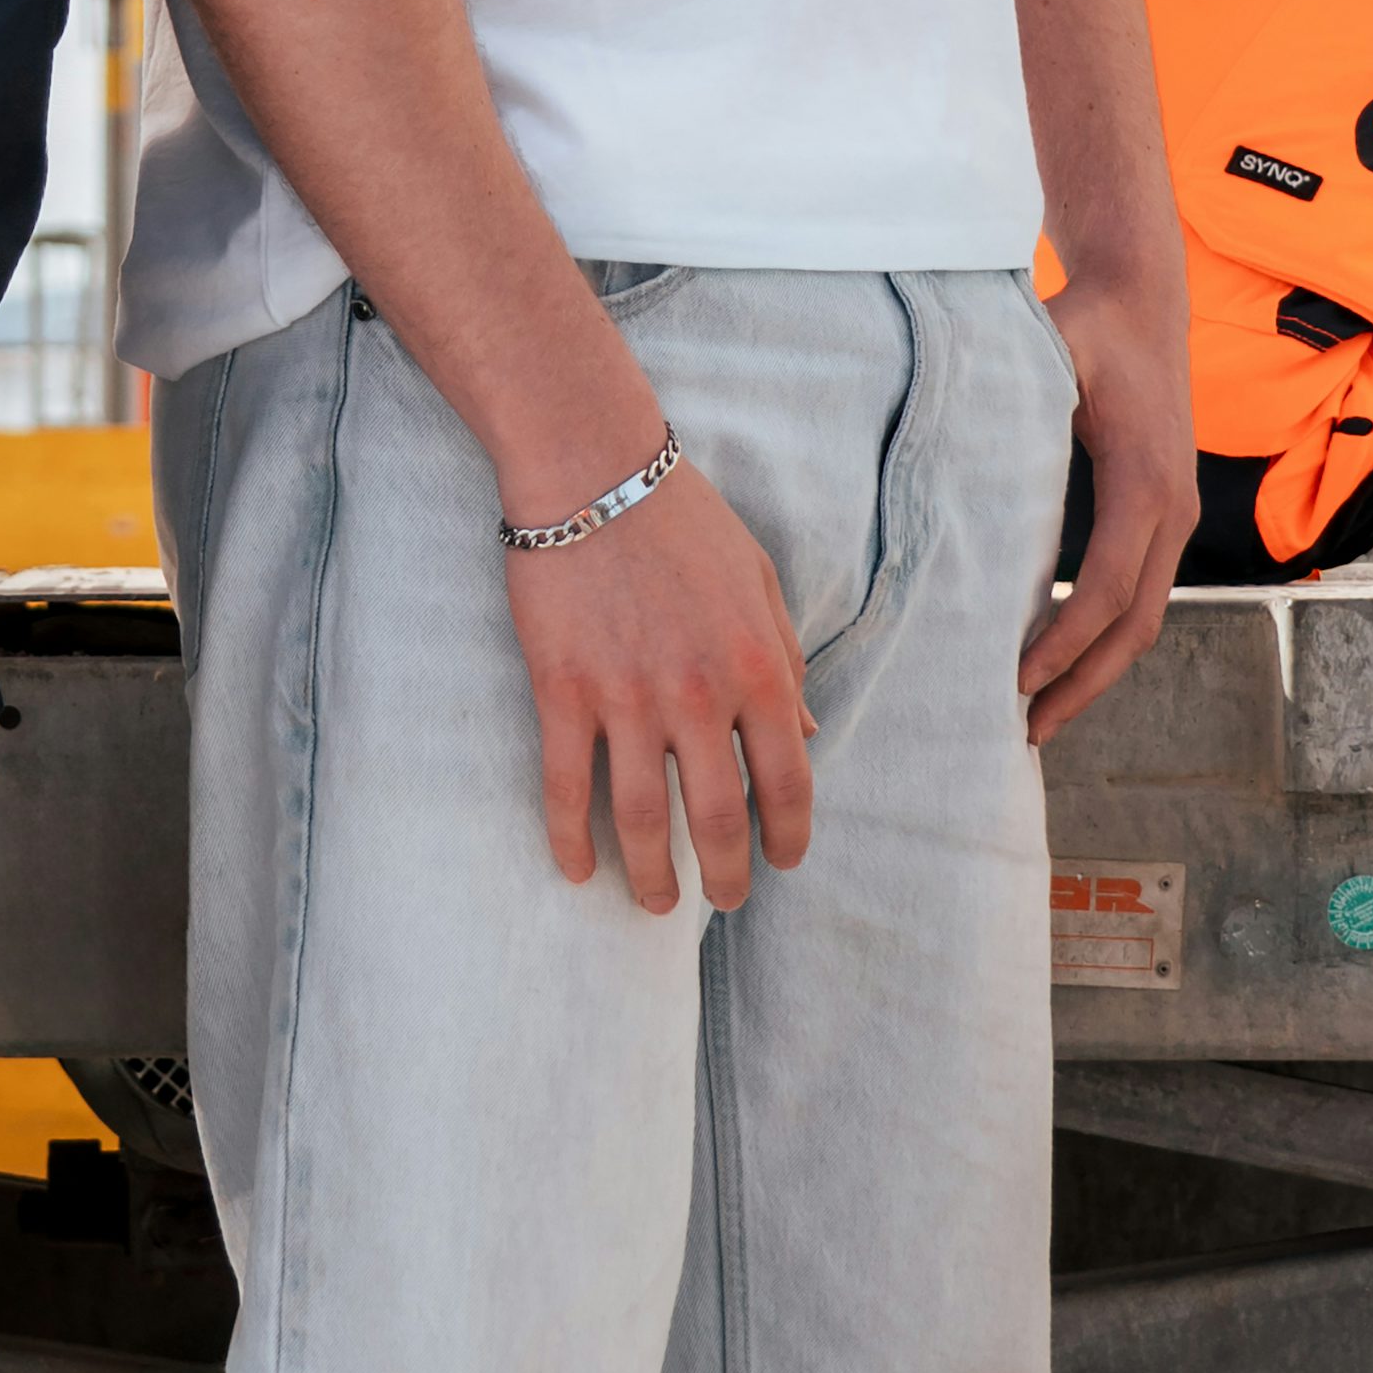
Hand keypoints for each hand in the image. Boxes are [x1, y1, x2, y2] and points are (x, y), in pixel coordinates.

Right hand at [509, 449, 816, 916]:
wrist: (592, 468)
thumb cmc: (684, 519)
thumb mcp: (760, 582)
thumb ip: (785, 660)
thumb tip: (809, 732)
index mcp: (757, 669)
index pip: (787, 782)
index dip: (789, 836)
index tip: (783, 861)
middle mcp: (698, 696)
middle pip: (716, 819)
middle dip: (726, 876)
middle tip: (725, 901)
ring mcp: (626, 699)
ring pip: (641, 820)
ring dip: (653, 877)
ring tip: (657, 903)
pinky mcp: (563, 691)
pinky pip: (565, 787)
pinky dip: (570, 840)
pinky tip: (577, 871)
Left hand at [1020, 248, 1191, 733]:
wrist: (1144, 299)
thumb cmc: (1086, 322)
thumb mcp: (1050, 346)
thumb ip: (1013, 387)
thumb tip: (947, 430)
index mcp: (1145, 478)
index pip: (1108, 584)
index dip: (1066, 638)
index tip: (1018, 678)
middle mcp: (1174, 506)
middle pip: (1136, 623)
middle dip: (1084, 682)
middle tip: (1027, 730)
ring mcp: (1178, 514)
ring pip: (1146, 618)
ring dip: (1098, 671)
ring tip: (1042, 714)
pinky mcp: (1167, 513)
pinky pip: (1144, 592)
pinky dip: (1107, 637)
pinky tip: (1064, 659)